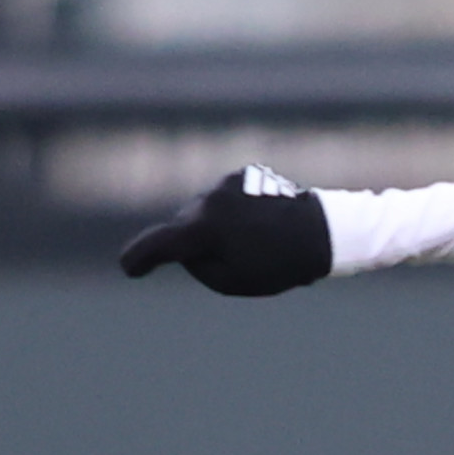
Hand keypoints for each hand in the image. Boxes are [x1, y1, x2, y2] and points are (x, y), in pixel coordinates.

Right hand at [119, 167, 331, 296]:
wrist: (324, 231)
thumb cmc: (280, 264)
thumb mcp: (232, 279)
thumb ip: (198, 264)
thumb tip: (186, 246)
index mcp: (205, 228)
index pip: (161, 243)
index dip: (140, 257)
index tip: (129, 268)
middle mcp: (210, 199)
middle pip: (184, 227)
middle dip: (193, 245)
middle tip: (235, 260)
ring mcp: (226, 183)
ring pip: (205, 212)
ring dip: (216, 228)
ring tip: (255, 242)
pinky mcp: (243, 175)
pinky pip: (224, 199)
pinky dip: (232, 213)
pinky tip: (260, 224)